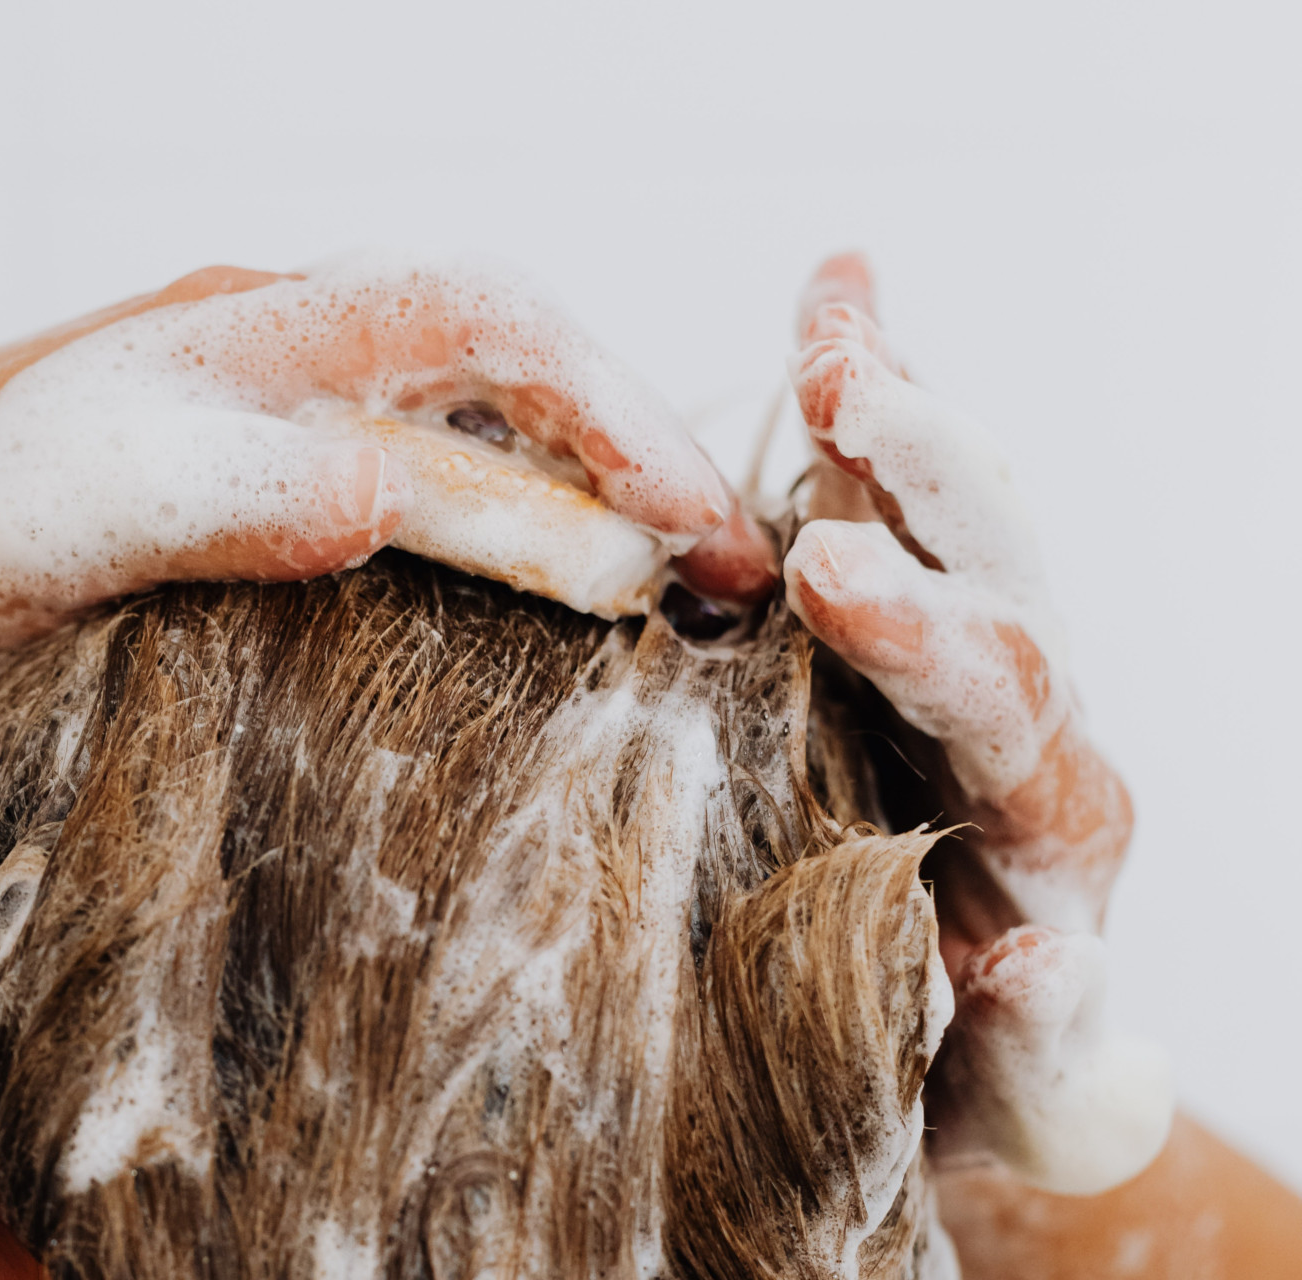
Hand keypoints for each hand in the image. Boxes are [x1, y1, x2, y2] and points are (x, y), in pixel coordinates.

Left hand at [0, 254, 772, 669]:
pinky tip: (513, 584)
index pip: (494, 325)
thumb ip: (245, 496)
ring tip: (657, 580)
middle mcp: (278, 336)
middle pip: (507, 357)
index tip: (703, 531)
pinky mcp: (235, 463)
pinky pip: (404, 466)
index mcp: (261, 320)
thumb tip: (411, 501)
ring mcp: (259, 396)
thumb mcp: (87, 515)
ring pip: (464, 410)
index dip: (621, 415)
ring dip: (572, 484)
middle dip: (631, 450)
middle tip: (723, 575)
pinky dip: (490, 515)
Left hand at [780, 255, 1170, 1193]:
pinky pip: (1047, 1032)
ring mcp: (1043, 895)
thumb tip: (847, 272)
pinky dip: (1044, 1001)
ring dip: (947, 663)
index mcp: (971, 662)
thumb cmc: (863, 822)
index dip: (897, 415)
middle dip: (927, 499)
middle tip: (833, 413)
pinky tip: (1025, 967)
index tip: (824, 323)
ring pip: (1034, 770)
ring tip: (836, 576)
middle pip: (999, 611)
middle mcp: (1023, 757)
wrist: (907, 1060)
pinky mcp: (1030, 1054)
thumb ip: (855, 476)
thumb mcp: (847, 633)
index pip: (952, 516)